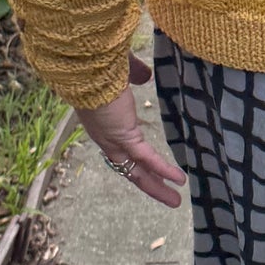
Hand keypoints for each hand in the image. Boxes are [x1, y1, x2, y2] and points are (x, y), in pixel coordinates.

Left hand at [78, 53, 188, 207]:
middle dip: (148, 183)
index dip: (133, 160)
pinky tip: (179, 180)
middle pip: (128, 168)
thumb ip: (133, 73)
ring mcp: (113, 139)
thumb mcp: (120, 69)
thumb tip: (145, 76)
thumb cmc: (98, 63)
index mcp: (101, 121)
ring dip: (156, 187)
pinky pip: (146, 158)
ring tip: (174, 201)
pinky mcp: (124, 136)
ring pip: (135, 171)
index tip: (147, 169)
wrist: (85, 65)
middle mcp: (105, 136)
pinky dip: (163, 170)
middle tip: (166, 195)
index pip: (119, 148)